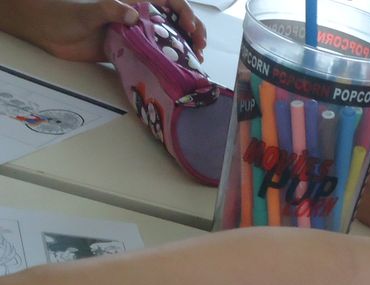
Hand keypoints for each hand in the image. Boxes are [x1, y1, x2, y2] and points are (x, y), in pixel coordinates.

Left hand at [11, 0, 205, 62]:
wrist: (45, 31)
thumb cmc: (62, 14)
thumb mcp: (86, 11)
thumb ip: (109, 10)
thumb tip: (132, 15)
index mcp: (130, 0)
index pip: (166, 0)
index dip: (183, 11)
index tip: (191, 27)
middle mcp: (135, 15)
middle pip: (171, 19)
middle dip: (191, 30)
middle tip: (200, 46)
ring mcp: (132, 33)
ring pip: (165, 37)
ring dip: (183, 47)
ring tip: (196, 59)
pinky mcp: (126, 49)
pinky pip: (151, 55)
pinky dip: (166, 61)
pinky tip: (177, 69)